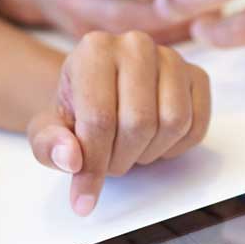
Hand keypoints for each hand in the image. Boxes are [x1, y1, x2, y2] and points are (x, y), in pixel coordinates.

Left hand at [26, 31, 210, 215]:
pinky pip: (196, 126)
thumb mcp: (47, 130)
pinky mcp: (197, 76)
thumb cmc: (76, 111)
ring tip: (130, 149)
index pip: (100, 118)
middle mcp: (135, 45)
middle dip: (121, 159)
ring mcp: (171, 58)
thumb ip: (49, 145)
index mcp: (94, 49)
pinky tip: (154, 142)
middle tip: (109, 163)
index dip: (93, 166)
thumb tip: (70, 158)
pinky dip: (176, 148)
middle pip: (139, 122)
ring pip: (173, 123)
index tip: (84, 199)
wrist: (102, 93)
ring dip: (150, 153)